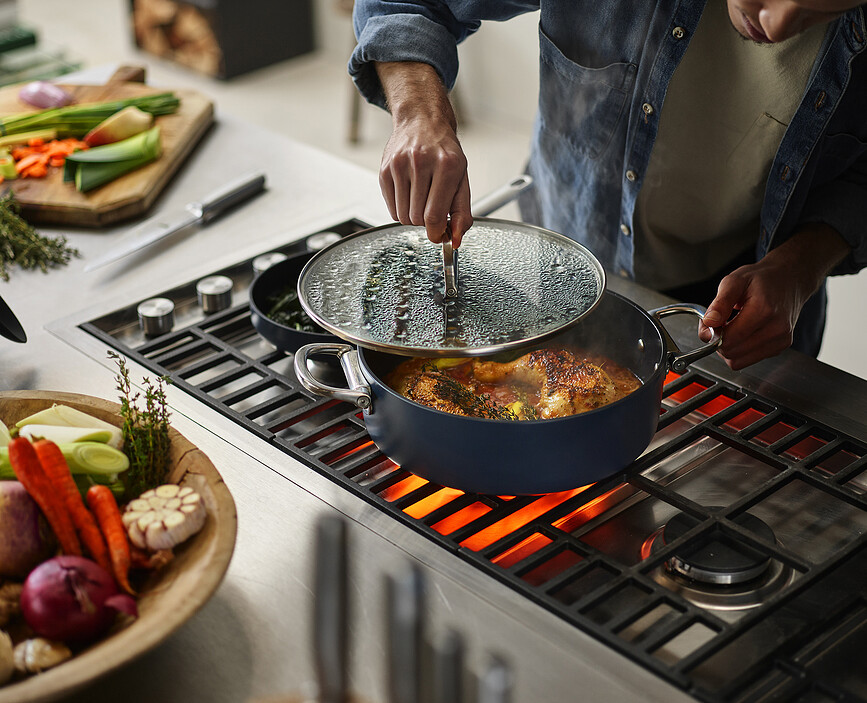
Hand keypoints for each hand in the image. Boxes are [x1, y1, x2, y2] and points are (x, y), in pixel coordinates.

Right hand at [375, 62, 472, 246]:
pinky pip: (391, 209)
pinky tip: (410, 195)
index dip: (437, 233)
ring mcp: (400, 165)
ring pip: (403, 216)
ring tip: (422, 200)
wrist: (422, 122)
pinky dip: (401, 210)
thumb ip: (462, 213)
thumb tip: (456, 240)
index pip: (434, 216)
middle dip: (426, 223)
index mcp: (447, 166)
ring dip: (413, 217)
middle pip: (417, 218)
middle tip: (433, 211)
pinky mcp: (385, 170)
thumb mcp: (462, 180)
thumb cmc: (445, 153)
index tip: (440, 235)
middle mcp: (422, 162)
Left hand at [698, 224, 849, 369]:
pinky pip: (749, 359)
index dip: (712, 334)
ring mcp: (781, 340)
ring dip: (728, 348)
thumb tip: (709, 322)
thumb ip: (720, 303)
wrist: (789, 280)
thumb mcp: (734, 281)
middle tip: (719, 324)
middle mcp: (776, 329)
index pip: (728, 340)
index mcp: (764, 310)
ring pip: (739, 361)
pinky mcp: (780, 347)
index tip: (710, 323)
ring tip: (731, 328)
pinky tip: (743, 332)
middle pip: (732, 353)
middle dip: (718, 341)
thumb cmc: (761, 280)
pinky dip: (740, 350)